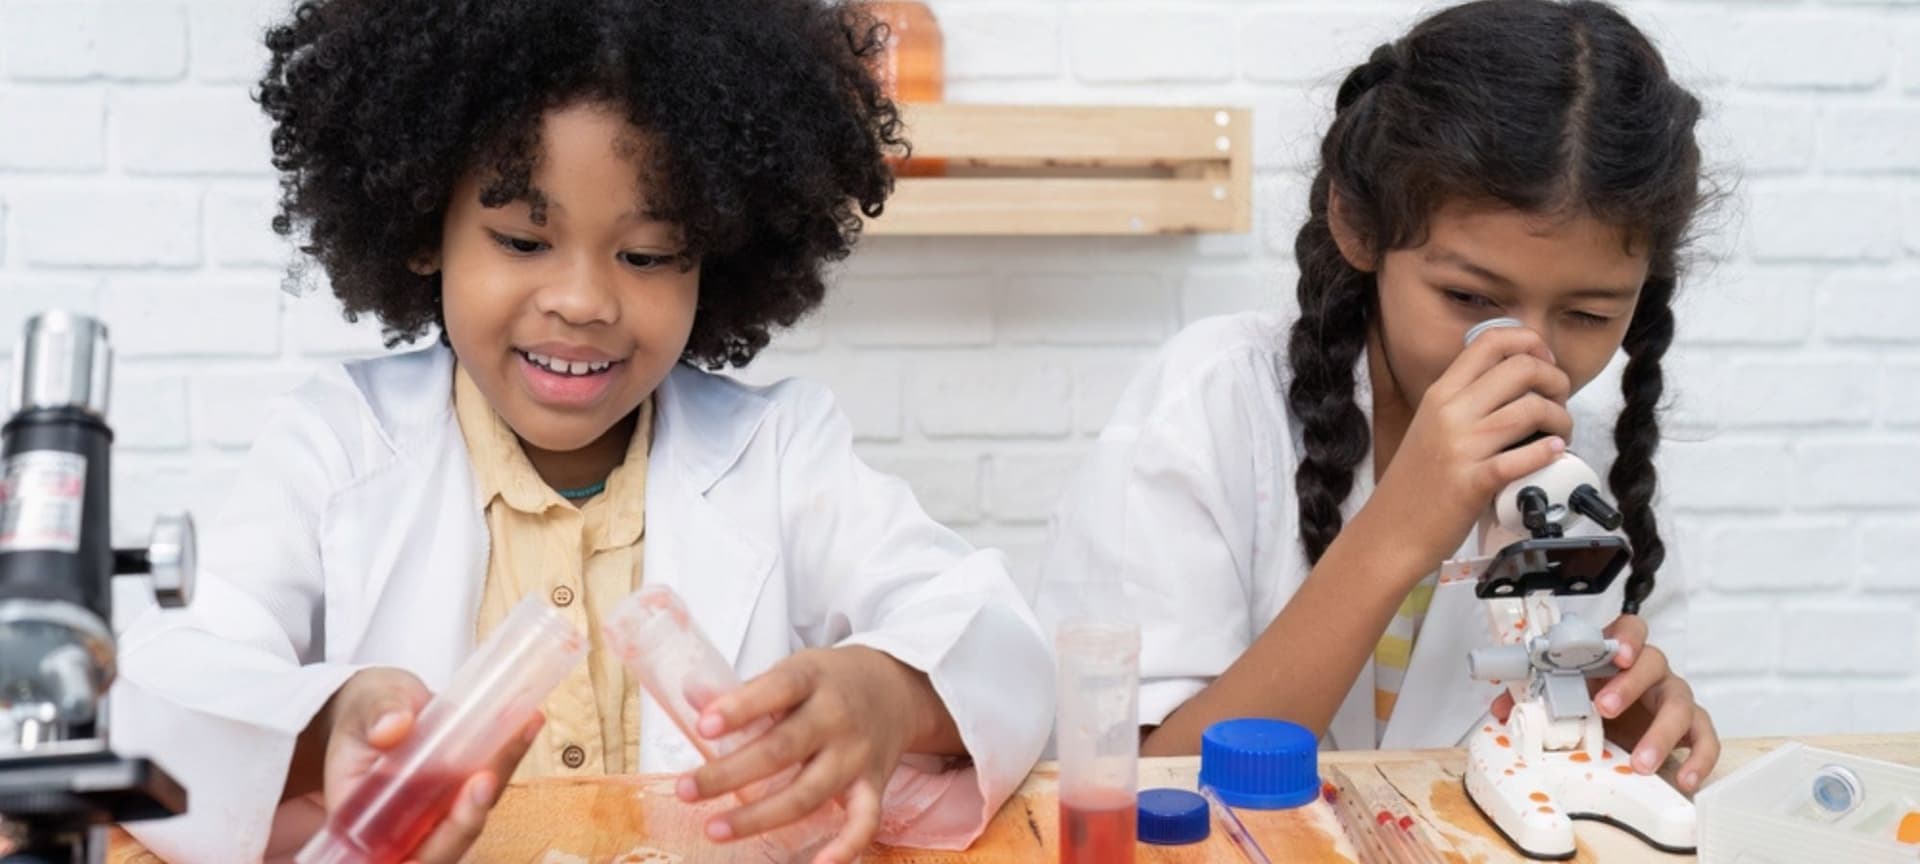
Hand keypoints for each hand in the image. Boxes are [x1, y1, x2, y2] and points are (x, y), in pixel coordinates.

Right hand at [323, 667, 543, 862]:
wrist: (383, 703)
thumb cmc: (364, 711)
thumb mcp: (364, 705)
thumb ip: (376, 714)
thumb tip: (390, 727)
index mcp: (361, 818)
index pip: (390, 855)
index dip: (420, 854)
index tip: (434, 839)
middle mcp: (399, 826)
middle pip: (439, 849)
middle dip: (466, 821)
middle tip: (486, 777)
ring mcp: (434, 813)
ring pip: (470, 817)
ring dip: (498, 779)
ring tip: (521, 730)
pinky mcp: (460, 795)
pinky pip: (487, 787)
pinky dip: (507, 759)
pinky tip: (526, 726)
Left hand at [678, 646, 941, 863]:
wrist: (894, 688)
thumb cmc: (829, 683)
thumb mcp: (795, 669)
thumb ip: (749, 690)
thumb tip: (690, 697)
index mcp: (812, 679)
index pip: (777, 689)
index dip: (740, 709)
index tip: (704, 727)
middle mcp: (837, 717)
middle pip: (782, 750)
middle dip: (730, 773)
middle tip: (686, 789)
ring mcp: (856, 754)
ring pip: (808, 793)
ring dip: (759, 816)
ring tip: (714, 828)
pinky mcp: (874, 784)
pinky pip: (864, 820)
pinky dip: (846, 846)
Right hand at [1367, 325, 1573, 569]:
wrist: (1391, 531)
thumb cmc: (1415, 484)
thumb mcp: (1431, 426)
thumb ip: (1465, 401)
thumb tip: (1517, 386)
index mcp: (1440, 394)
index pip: (1490, 341)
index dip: (1529, 342)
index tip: (1544, 361)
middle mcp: (1450, 413)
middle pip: (1521, 368)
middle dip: (1557, 380)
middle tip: (1560, 401)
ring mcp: (1461, 447)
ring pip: (1531, 408)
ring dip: (1561, 418)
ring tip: (1562, 432)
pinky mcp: (1473, 482)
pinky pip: (1524, 456)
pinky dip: (1549, 451)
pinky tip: (1554, 453)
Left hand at [1492, 615, 1719, 792]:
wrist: (1623, 733)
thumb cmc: (1596, 704)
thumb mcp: (1566, 697)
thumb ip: (1534, 695)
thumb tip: (1501, 705)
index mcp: (1620, 657)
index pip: (1631, 629)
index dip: (1627, 637)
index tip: (1616, 653)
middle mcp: (1653, 673)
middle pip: (1655, 662)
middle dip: (1629, 685)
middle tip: (1604, 708)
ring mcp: (1675, 699)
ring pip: (1681, 705)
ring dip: (1660, 733)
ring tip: (1640, 762)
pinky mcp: (1692, 729)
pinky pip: (1706, 739)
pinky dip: (1698, 759)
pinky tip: (1685, 778)